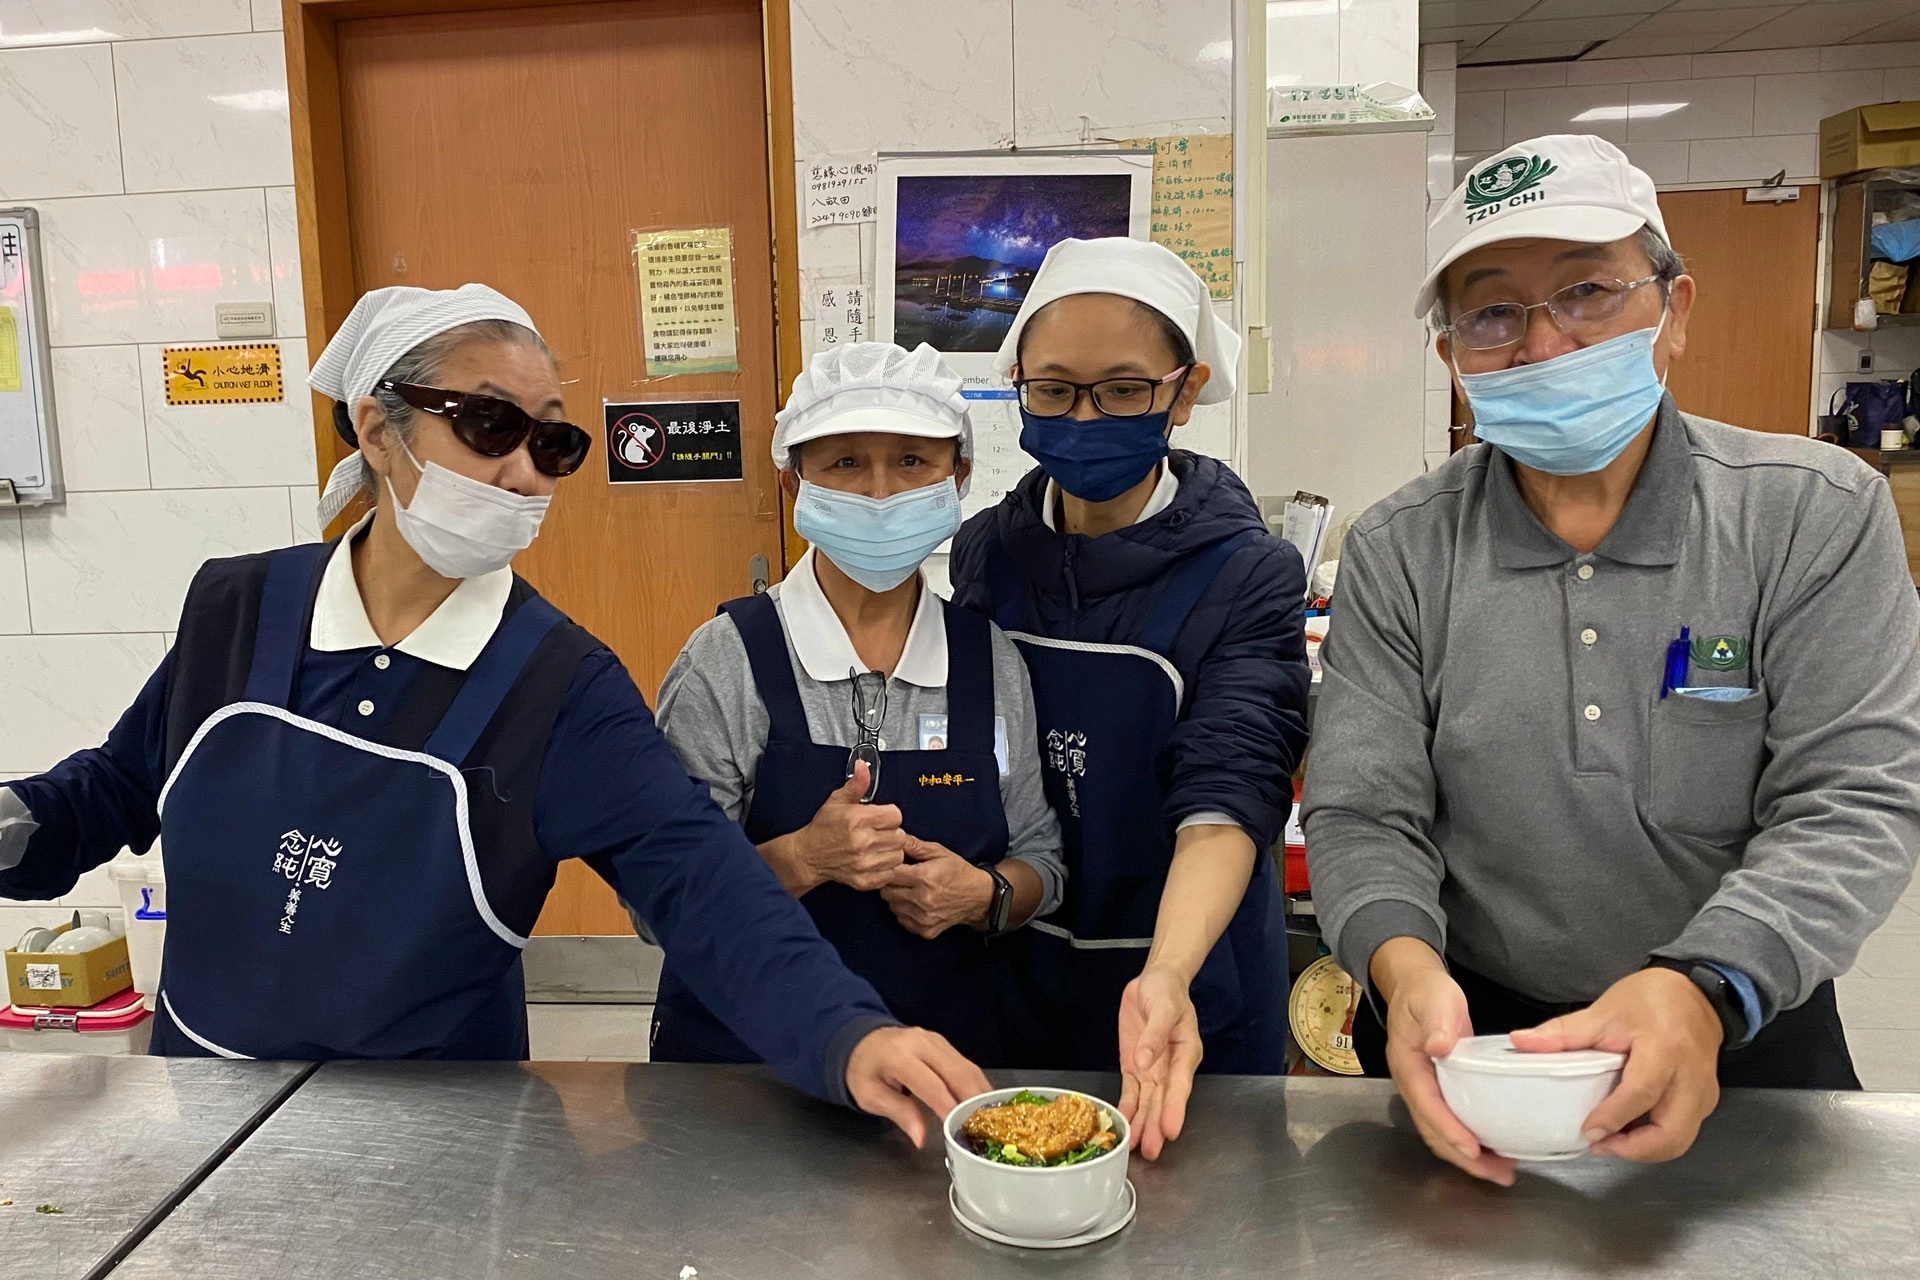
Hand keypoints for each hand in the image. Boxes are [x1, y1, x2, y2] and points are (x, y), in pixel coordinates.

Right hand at [778, 762, 906, 893]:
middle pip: (900, 835)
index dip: (889, 815)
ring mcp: (864, 863)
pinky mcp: (865, 880)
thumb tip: (862, 766)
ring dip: (890, 850)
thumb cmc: (823, 828)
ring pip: (898, 855)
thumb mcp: (837, 801)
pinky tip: (874, 860)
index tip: (880, 817)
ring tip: (876, 846)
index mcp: (857, 819)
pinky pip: (890, 872)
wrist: (808, 856)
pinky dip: (886, 867)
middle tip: (878, 832)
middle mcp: (862, 842)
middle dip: (891, 832)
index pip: (896, 815)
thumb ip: (856, 785)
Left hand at [845, 1025, 991, 1147]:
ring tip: (989, 1118)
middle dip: (972, 1101)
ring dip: (980, 1093)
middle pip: (956, 1072)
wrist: (860, 1040)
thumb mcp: (870, 1096)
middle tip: (984, 1127)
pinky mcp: (943, 1043)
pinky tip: (983, 1102)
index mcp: (898, 1056)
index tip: (960, 1130)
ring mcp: (935, 1040)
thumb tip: (922, 1139)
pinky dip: (976, 1084)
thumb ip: (899, 1113)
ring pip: (966, 1067)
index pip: (931, 1084)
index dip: (948, 1107)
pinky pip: (965, 1064)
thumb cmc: (863, 1072)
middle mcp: (921, 1043)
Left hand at [879, 836, 992, 938]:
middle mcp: (923, 900)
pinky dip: (905, 912)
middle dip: (891, 883)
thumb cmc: (958, 871)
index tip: (894, 866)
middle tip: (902, 878)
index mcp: (925, 877)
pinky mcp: (925, 930)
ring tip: (911, 890)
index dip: (889, 868)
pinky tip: (916, 903)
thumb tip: (894, 837)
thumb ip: (914, 845)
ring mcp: (924, 917)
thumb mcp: (939, 852)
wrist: (979, 897)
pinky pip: (901, 920)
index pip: (890, 874)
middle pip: (887, 892)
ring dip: (897, 898)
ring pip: (892, 906)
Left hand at [1116, 964, 1202, 1160]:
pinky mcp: (1135, 1067)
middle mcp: (1170, 1067)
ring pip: (1148, 1102)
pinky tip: (1125, 1126)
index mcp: (1185, 1052)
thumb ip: (1154, 1035)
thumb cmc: (1166, 991)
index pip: (1179, 1085)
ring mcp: (1152, 1069)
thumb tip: (1145, 1061)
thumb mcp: (1163, 1007)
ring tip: (1138, 1149)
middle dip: (1156, 1126)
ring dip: (1143, 1125)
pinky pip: (1132, 1092)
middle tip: (1151, 1151)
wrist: (1155, 981)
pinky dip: (1128, 1109)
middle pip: (1163, 1100)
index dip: (1174, 1109)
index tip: (1170, 1130)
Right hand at [1372, 938, 1514, 1185]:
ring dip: (1468, 1156)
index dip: (1449, 1130)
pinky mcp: (1439, 1090)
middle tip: (1499, 1174)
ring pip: (1440, 1133)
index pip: (1427, 1105)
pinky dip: (1470, 1140)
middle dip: (1463, 1157)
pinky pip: (1450, 1122)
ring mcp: (1424, 1090)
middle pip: (1432, 1131)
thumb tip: (1440, 1047)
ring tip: (1501, 1171)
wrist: (1415, 984)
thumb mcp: (1434, 999)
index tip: (1473, 1150)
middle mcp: (1413, 1084)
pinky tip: (1493, 1146)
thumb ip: (1437, 1022)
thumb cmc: (1426, 992)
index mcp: (1408, 1066)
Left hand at [1510, 967, 1722, 1162]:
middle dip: (1635, 1149)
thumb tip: (1520, 1041)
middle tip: (1599, 1145)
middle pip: (1673, 1132)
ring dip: (1645, 1150)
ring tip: (1610, 1142)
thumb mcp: (1604, 1011)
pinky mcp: (1705, 1101)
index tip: (1588, 1131)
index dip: (1614, 1116)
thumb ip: (1564, 1032)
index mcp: (1665, 1049)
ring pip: (1681, 1140)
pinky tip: (1629, 1132)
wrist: (1694, 994)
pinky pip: (1684, 1131)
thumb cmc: (1649, 999)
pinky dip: (1656, 1141)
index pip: (1642, 1092)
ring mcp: (1704, 1092)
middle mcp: (1691, 1077)